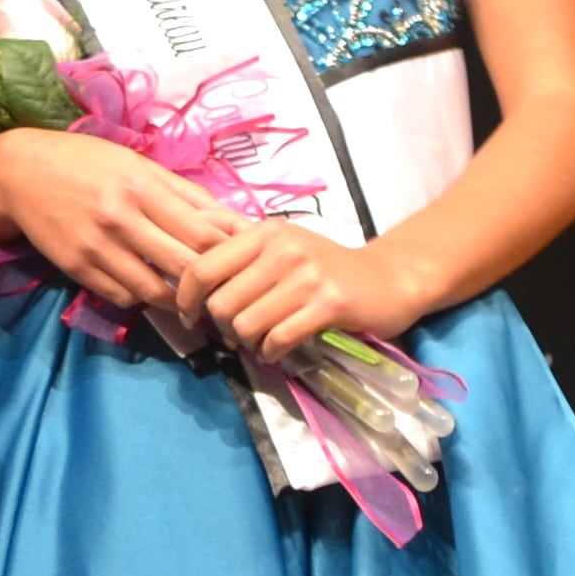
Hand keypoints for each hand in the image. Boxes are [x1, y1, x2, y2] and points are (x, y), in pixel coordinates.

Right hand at [0, 129, 238, 311]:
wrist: (19, 172)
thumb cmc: (87, 162)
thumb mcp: (139, 165)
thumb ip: (187, 195)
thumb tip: (235, 222)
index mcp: (143, 187)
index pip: (202, 234)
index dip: (229, 256)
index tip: (241, 267)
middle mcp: (121, 218)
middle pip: (183, 267)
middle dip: (208, 286)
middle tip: (223, 294)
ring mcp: (96, 246)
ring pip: (152, 291)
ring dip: (175, 300)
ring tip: (187, 299)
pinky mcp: (75, 266)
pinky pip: (121, 296)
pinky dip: (140, 298)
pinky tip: (145, 288)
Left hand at [174, 220, 427, 358]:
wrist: (388, 279)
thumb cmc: (325, 265)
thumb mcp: (281, 241)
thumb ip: (237, 236)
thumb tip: (193, 223)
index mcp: (264, 233)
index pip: (203, 267)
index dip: (187, 298)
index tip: (190, 316)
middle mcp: (284, 249)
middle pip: (222, 303)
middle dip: (222, 327)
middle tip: (236, 334)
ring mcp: (308, 277)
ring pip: (246, 324)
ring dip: (248, 343)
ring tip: (259, 341)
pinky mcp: (329, 304)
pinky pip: (279, 338)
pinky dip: (271, 352)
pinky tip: (278, 350)